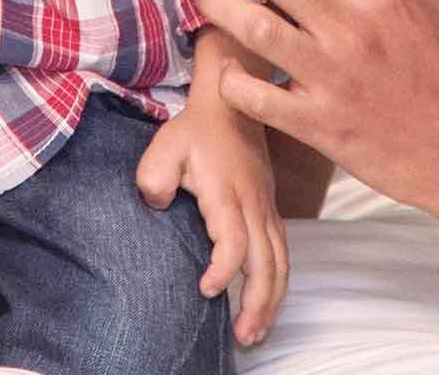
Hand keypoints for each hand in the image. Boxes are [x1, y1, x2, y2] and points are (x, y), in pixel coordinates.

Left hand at [133, 38, 287, 345]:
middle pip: (267, 263)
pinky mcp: (270, 209)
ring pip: (281, 262)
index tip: (205, 289)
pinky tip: (268, 302)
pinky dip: (279, 282)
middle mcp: (254, 205)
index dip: (223, 271)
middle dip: (257, 304)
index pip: (235, 242)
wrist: (232, 102)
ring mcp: (266, 208)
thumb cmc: (195, 129)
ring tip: (257, 330)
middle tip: (243, 337)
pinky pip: (284, 252)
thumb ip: (154, 179)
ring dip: (272, 300)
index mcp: (227, 194)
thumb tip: (156, 205)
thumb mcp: (164, 145)